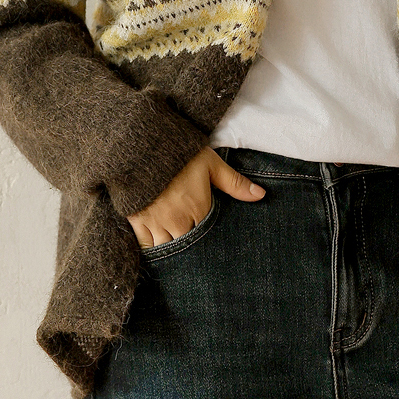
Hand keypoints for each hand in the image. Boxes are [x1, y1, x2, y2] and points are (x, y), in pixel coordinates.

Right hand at [129, 148, 265, 250]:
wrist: (142, 147)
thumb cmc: (179, 155)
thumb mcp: (211, 164)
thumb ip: (235, 183)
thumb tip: (261, 195)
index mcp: (198, 209)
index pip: (207, 236)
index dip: (209, 240)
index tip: (210, 242)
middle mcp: (178, 221)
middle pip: (187, 247)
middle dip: (191, 249)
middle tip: (195, 252)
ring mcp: (156, 224)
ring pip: (167, 249)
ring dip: (172, 250)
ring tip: (176, 250)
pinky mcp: (137, 221)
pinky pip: (146, 246)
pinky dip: (152, 249)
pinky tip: (156, 250)